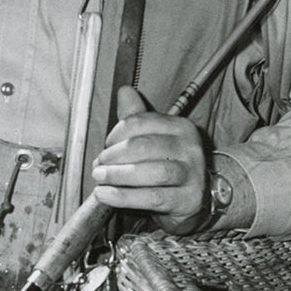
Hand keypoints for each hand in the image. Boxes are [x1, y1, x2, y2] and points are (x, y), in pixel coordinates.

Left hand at [91, 85, 206, 231]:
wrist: (193, 200)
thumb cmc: (167, 165)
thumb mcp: (154, 139)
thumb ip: (137, 117)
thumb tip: (124, 91)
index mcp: (180, 127)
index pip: (140, 123)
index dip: (115, 134)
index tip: (105, 147)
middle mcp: (190, 148)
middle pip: (143, 146)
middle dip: (113, 156)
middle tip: (97, 167)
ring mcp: (193, 174)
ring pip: (151, 172)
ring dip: (118, 175)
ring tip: (99, 179)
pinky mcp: (189, 199)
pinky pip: (153, 197)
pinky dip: (124, 196)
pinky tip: (105, 195)